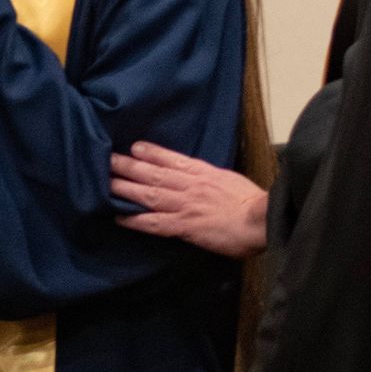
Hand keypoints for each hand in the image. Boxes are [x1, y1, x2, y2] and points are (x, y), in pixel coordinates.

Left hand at [112, 141, 267, 256]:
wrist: (264, 219)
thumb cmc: (254, 204)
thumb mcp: (232, 181)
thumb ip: (214, 180)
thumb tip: (205, 181)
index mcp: (204, 173)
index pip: (173, 159)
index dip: (152, 152)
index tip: (135, 145)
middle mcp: (191, 185)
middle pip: (154, 173)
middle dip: (129, 166)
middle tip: (107, 159)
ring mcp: (186, 204)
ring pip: (149, 194)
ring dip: (126, 188)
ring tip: (107, 183)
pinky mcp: (186, 225)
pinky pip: (155, 223)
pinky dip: (136, 220)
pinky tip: (119, 218)